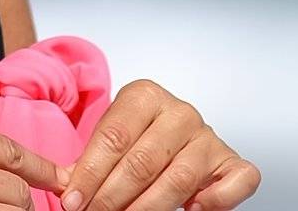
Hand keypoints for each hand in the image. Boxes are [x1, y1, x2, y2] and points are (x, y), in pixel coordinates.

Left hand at [59, 79, 259, 210]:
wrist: (169, 137)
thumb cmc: (134, 142)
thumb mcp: (106, 143)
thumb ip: (84, 165)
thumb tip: (60, 189)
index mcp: (145, 97)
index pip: (113, 138)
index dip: (90, 174)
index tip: (73, 202)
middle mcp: (180, 112)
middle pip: (142, 161)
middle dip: (112, 197)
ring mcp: (208, 136)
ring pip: (179, 178)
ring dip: (148, 207)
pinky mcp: (232, 161)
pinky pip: (237, 179)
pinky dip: (217, 199)